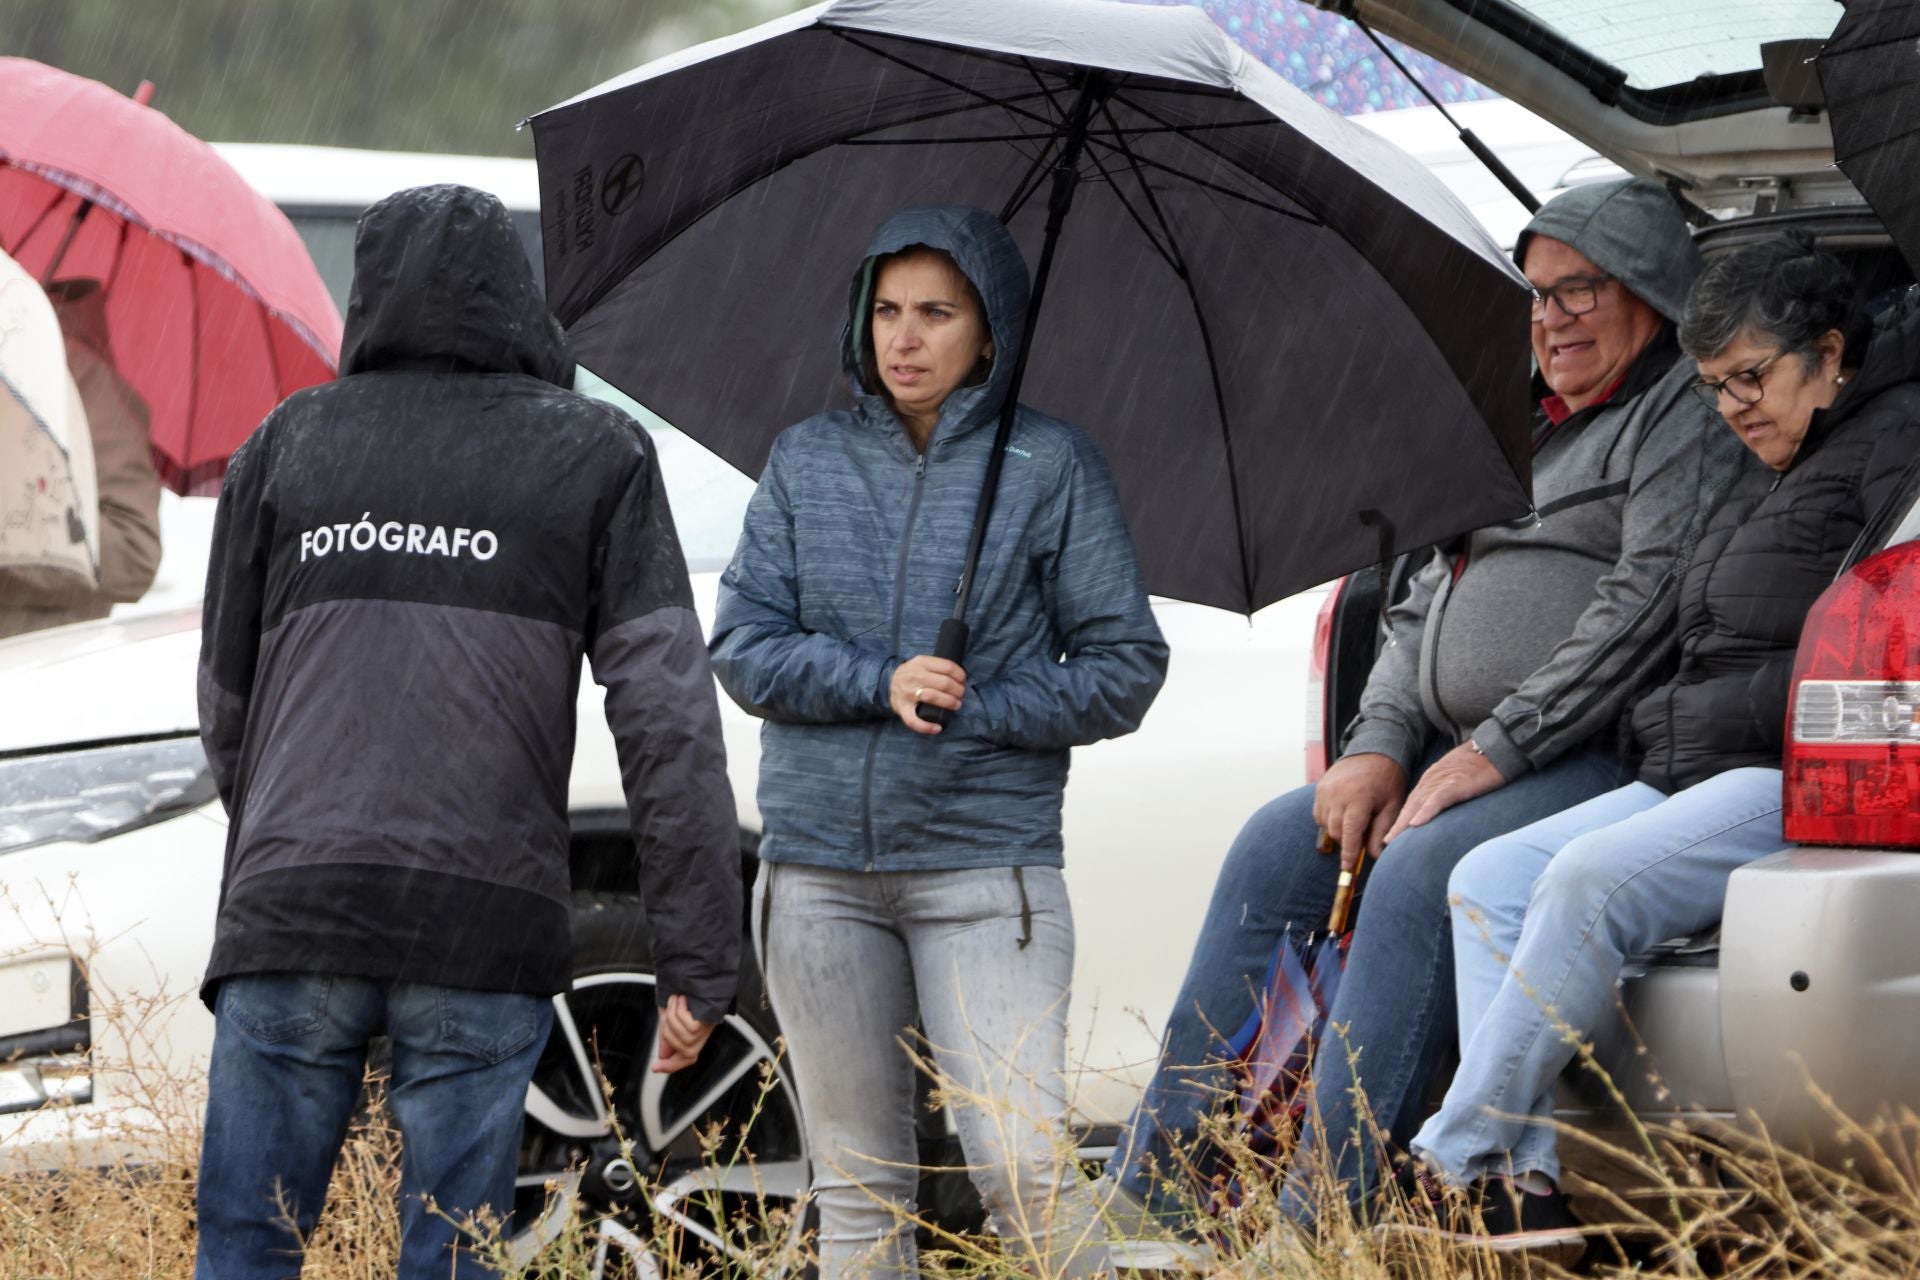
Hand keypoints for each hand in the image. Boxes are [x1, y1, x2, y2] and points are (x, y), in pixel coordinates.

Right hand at [653, 994, 714, 1073]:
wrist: (697, 973)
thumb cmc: (686, 994)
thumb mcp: (672, 1018)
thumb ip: (668, 1036)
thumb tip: (663, 1056)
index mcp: (693, 1037)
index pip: (684, 1059)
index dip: (670, 1066)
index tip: (655, 1068)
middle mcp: (701, 1037)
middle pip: (675, 1046)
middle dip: (667, 1026)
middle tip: (671, 1008)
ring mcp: (705, 1031)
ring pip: (680, 1035)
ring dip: (674, 1015)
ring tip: (678, 1000)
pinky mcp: (707, 1024)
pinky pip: (688, 1027)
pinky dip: (681, 1011)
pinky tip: (685, 1000)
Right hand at [889, 655, 966, 734]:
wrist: (887, 683)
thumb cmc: (911, 674)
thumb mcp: (922, 662)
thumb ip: (938, 666)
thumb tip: (961, 677)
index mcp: (921, 662)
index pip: (948, 667)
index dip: (961, 675)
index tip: (963, 681)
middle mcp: (914, 677)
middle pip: (945, 683)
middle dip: (958, 690)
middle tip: (960, 694)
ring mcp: (908, 694)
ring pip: (934, 697)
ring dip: (950, 703)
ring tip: (956, 705)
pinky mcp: (903, 709)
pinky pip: (915, 721)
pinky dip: (928, 727)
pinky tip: (938, 728)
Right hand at [1311, 753, 1406, 872]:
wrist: (1374, 750)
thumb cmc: (1387, 779)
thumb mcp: (1393, 805)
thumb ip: (1382, 830)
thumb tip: (1373, 855)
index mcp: (1358, 798)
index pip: (1349, 833)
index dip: (1348, 853)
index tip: (1347, 868)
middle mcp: (1337, 794)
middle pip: (1336, 831)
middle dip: (1347, 841)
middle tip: (1362, 838)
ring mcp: (1325, 791)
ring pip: (1326, 824)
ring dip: (1339, 831)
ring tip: (1355, 823)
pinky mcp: (1319, 789)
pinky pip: (1319, 814)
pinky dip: (1329, 820)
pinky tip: (1344, 815)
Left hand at [1383, 742, 1505, 844]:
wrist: (1497, 747)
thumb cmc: (1481, 765)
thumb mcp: (1458, 779)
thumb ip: (1446, 793)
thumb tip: (1441, 810)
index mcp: (1431, 781)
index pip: (1412, 804)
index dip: (1400, 821)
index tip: (1390, 837)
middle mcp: (1432, 781)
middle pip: (1410, 807)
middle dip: (1395, 826)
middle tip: (1383, 844)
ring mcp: (1443, 782)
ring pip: (1418, 805)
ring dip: (1403, 823)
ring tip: (1391, 840)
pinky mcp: (1456, 784)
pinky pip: (1438, 799)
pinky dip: (1426, 812)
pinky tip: (1416, 824)